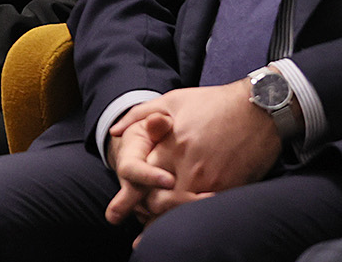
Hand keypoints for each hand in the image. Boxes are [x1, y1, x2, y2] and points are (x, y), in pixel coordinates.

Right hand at [106, 112, 213, 237]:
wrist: (143, 150)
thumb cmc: (148, 132)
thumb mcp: (149, 120)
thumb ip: (155, 121)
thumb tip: (157, 120)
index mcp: (128, 162)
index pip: (132, 171)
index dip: (150, 176)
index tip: (170, 179)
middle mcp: (133, 186)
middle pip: (148, 201)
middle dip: (175, 202)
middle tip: (202, 197)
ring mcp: (144, 203)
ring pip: (160, 215)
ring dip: (186, 212)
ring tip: (213, 202)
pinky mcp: (157, 213)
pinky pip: (170, 220)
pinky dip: (188, 217)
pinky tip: (210, 212)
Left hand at [107, 82, 280, 214]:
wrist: (259, 107)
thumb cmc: (214, 102)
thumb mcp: (172, 100)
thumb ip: (139, 115)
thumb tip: (114, 131)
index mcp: (172, 146)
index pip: (142, 179)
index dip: (134, 190)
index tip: (134, 194)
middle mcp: (189, 167)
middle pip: (159, 202)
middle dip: (149, 209)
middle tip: (145, 212)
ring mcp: (212, 181)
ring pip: (182, 211)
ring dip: (170, 216)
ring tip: (163, 220)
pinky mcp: (230, 189)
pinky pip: (206, 211)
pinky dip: (194, 216)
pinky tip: (188, 217)